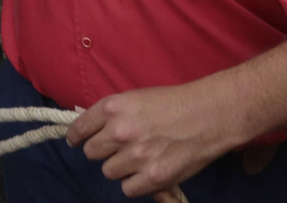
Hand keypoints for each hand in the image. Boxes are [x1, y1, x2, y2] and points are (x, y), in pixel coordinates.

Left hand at [65, 84, 231, 200]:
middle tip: (120, 148)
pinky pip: (127, 189)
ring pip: (109, 172)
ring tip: (140, 158)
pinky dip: (136, 184)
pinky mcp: (152, 177)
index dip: (77, 137)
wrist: (209, 115)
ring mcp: (135, 156)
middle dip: (103, 152)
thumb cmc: (174, 103)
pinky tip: (148, 172)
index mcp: (112, 108)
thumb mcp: (135, 98)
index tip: (77, 141)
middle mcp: (119, 132)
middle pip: (91, 153)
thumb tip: (88, 130)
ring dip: (121, 168)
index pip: (79, 129)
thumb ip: (111, 115)